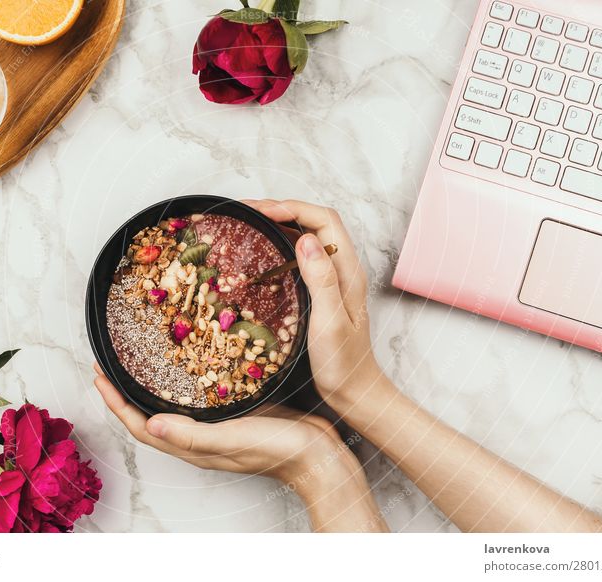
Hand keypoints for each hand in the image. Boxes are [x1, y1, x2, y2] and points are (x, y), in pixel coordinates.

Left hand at [93, 364, 337, 479]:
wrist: (317, 454)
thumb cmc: (276, 449)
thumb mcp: (230, 439)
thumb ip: (191, 435)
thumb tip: (147, 425)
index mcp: (191, 446)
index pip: (139, 426)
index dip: (115, 403)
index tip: (99, 374)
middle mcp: (198, 438)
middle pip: (148, 416)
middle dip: (125, 392)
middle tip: (112, 364)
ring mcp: (215, 427)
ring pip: (171, 406)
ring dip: (149, 386)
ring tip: (140, 360)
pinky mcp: (233, 414)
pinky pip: (197, 398)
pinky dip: (182, 382)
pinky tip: (189, 364)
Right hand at [243, 199, 380, 406]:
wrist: (354, 390)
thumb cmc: (343, 363)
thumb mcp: (330, 323)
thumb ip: (322, 280)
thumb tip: (306, 240)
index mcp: (348, 271)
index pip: (325, 220)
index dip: (293, 208)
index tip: (261, 211)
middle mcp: (343, 268)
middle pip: (315, 222)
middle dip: (283, 209)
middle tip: (247, 211)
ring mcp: (333, 278)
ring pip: (308, 237)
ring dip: (281, 224)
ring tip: (249, 224)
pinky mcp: (322, 290)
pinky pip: (301, 257)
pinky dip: (281, 245)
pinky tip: (261, 253)